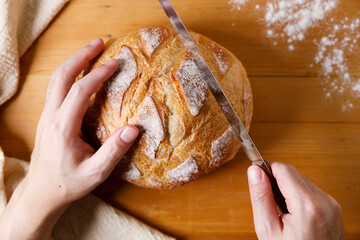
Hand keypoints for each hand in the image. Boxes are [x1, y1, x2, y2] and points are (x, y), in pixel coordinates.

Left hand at [0, 38, 138, 239]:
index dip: (98, 75)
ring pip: (56, 80)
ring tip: (92, 50)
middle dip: (80, 56)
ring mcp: (47, 116)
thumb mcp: (95, 173)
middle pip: (62, 77)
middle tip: (100, 42)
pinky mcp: (48, 118)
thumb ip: (114, 151)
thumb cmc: (69, 183)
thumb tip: (134, 129)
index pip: (80, 92)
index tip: (115, 64)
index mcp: (62, 128)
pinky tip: (83, 73)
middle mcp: (51, 117)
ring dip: (74, 62)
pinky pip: (57, 88)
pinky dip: (70, 74)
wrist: (42, 191)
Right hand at [247, 162, 344, 239]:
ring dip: (288, 188)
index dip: (267, 169)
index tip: (257, 176)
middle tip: (268, 202)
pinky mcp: (334, 208)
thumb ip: (260, 197)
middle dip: (277, 181)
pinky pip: (312, 191)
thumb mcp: (268, 230)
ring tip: (282, 211)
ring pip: (303, 180)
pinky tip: (293, 213)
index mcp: (308, 206)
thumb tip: (254, 171)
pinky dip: (299, 196)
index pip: (283, 169)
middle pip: (293, 173)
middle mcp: (325, 202)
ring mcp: (332, 205)